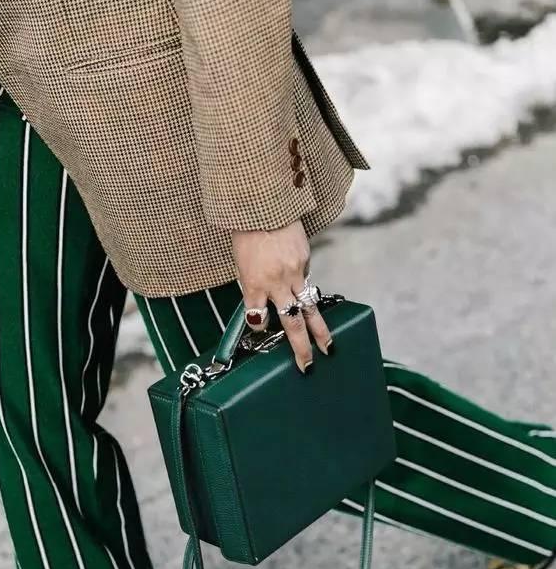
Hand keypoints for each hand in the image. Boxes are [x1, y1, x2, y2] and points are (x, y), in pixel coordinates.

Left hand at [232, 221, 332, 372]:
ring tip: (328, 347)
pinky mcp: (305, 260)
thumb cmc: (245, 233)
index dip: (260, 325)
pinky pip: (305, 280)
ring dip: (320, 331)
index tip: (262, 328)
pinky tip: (301, 288)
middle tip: (306, 364)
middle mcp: (276, 282)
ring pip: (309, 308)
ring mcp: (294, 272)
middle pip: (291, 322)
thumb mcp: (241, 264)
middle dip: (300, 347)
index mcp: (253, 284)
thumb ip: (253, 285)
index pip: (257, 317)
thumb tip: (262, 303)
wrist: (262, 204)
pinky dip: (303, 288)